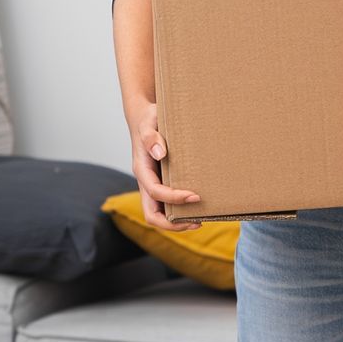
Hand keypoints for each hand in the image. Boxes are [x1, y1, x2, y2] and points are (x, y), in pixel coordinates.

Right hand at [126, 101, 201, 230]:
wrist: (146, 118)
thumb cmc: (149, 118)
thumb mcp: (149, 121)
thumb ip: (151, 136)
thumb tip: (159, 153)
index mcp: (142, 169)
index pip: (155, 193)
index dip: (174, 198)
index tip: (195, 196)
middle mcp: (146, 182)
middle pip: (151, 215)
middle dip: (173, 224)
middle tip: (197, 222)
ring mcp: (153, 185)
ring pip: (159, 214)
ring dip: (177, 222)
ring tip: (200, 220)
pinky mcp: (161, 184)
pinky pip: (167, 206)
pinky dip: (180, 211)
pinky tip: (198, 208)